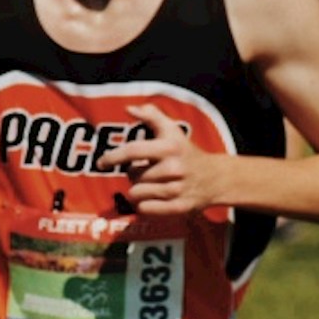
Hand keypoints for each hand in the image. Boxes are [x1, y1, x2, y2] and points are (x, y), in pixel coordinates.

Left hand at [119, 100, 226, 215]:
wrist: (216, 178)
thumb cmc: (186, 152)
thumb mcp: (172, 130)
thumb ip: (151, 116)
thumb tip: (128, 108)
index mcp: (170, 147)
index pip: (133, 151)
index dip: (113, 156)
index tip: (101, 162)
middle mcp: (174, 168)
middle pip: (132, 176)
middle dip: (134, 174)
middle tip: (148, 171)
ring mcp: (177, 189)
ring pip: (136, 194)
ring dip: (138, 190)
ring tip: (152, 184)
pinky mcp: (179, 208)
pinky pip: (145, 209)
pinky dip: (144, 205)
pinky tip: (154, 198)